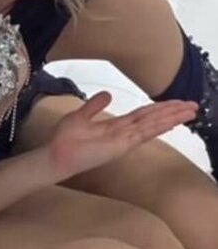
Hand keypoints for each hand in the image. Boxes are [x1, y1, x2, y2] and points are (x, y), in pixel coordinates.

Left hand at [47, 92, 197, 179]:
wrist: (55, 154)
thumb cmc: (65, 139)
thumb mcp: (81, 116)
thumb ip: (95, 105)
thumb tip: (108, 94)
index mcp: (116, 126)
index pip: (144, 115)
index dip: (161, 108)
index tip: (177, 102)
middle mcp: (124, 133)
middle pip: (154, 119)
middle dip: (173, 112)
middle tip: (193, 105)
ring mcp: (124, 140)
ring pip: (153, 125)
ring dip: (172, 118)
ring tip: (191, 111)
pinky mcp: (121, 146)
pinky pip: (144, 133)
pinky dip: (159, 126)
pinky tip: (172, 121)